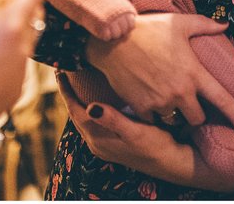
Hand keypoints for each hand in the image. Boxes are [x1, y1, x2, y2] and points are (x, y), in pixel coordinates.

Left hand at [58, 77, 233, 191]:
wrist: (172, 163)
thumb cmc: (157, 147)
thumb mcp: (136, 133)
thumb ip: (113, 120)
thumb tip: (91, 106)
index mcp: (98, 138)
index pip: (74, 110)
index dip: (66, 91)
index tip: (60, 71)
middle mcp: (96, 142)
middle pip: (76, 112)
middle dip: (70, 92)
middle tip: (66, 70)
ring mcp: (103, 143)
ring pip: (84, 116)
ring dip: (79, 98)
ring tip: (77, 80)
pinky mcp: (112, 142)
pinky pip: (94, 119)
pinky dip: (90, 105)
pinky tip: (97, 96)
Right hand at [85, 13, 233, 130]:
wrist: (113, 39)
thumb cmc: (148, 29)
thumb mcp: (178, 23)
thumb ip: (204, 25)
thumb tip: (225, 25)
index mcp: (194, 73)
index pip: (222, 100)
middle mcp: (180, 91)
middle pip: (198, 119)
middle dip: (196, 114)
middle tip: (189, 105)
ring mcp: (160, 101)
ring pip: (175, 122)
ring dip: (175, 116)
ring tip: (168, 103)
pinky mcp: (141, 107)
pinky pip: (153, 121)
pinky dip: (153, 116)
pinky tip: (149, 102)